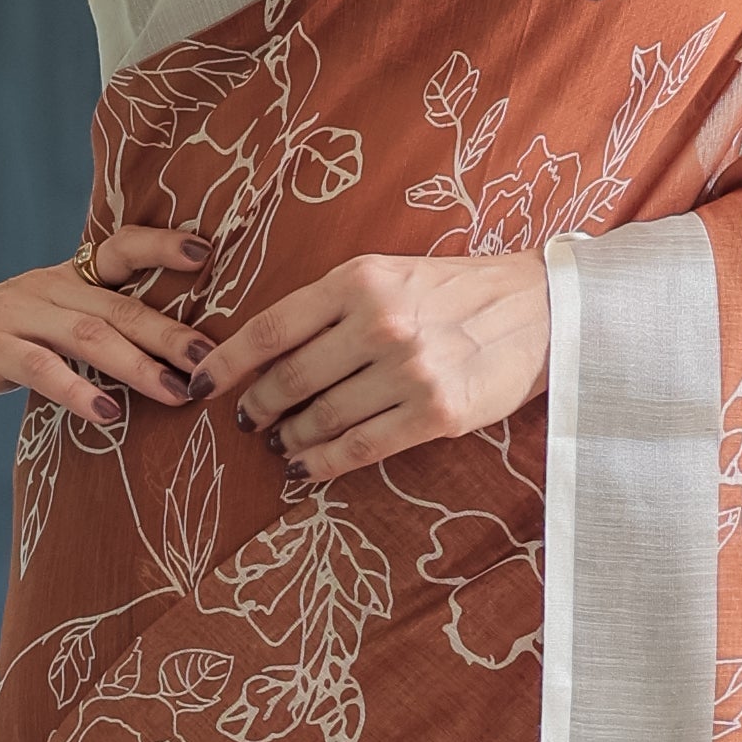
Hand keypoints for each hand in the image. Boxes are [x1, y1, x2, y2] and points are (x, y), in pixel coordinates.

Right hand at [0, 225, 210, 425]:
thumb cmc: (2, 338)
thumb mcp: (51, 318)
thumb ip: (100, 325)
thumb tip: (177, 354)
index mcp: (68, 277)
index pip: (120, 249)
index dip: (161, 247)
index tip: (207, 255)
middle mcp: (46, 288)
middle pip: (117, 306)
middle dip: (169, 334)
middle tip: (211, 361)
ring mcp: (16, 315)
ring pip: (85, 335)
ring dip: (135, 365)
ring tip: (174, 393)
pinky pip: (39, 368)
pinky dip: (76, 389)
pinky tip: (107, 411)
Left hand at [197, 249, 551, 483]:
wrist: (542, 309)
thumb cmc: (457, 292)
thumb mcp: (390, 274)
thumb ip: (333, 306)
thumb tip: (268, 352)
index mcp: (359, 281)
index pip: (271, 328)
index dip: (226, 363)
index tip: (198, 385)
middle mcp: (379, 323)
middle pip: (289, 379)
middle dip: (256, 407)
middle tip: (246, 420)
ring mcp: (408, 371)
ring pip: (320, 418)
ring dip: (288, 437)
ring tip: (278, 442)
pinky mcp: (435, 413)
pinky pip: (359, 448)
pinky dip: (321, 463)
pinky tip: (303, 468)